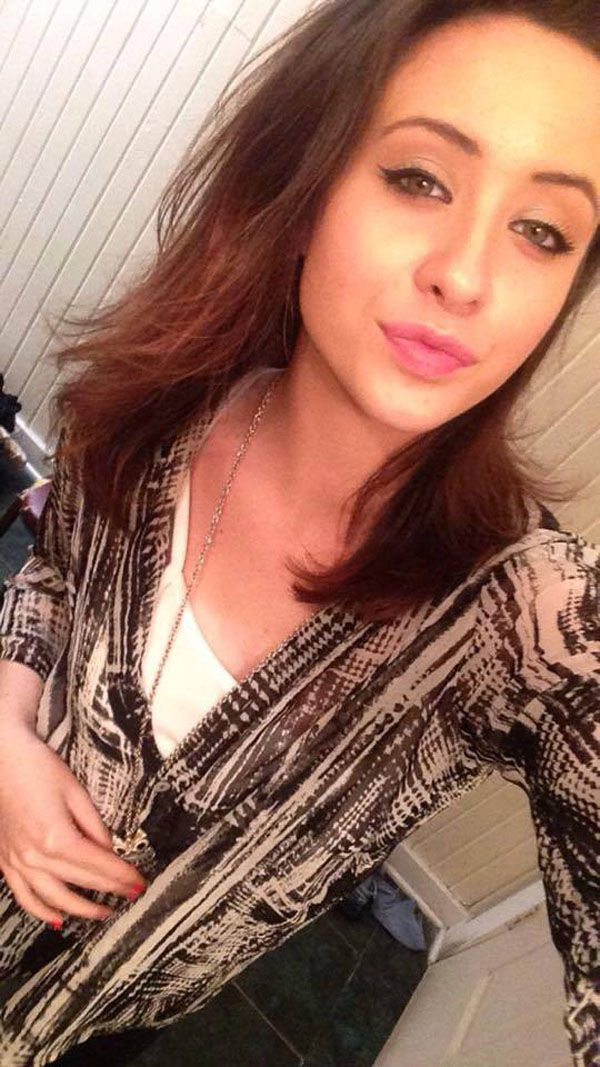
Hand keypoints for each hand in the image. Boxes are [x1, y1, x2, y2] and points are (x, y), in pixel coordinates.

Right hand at [0, 723, 146, 924]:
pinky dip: (41, 911)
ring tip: (103, 912)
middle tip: (131, 894)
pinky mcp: (5, 862)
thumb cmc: (40, 769)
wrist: (2, 760)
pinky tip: (58, 919)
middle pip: (81, 881)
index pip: (99, 864)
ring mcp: (17, 862)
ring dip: (80, 909)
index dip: (122, 876)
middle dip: (110, 889)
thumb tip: (109, 852)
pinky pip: (24, 896)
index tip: (140, 884)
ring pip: (53, 897)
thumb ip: (95, 827)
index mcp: (57, 837)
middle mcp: (36, 856)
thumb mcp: (76, 793)